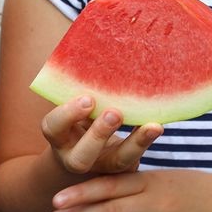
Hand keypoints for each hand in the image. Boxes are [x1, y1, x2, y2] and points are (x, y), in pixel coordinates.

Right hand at [42, 96, 162, 174]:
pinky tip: (157, 125)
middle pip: (81, 157)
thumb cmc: (76, 115)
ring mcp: (102, 165)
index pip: (53, 127)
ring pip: (117, 162)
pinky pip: (137, 158)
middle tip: (114, 113)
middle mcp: (75, 156)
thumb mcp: (71, 105)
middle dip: (98, 135)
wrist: (87, 149)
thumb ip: (76, 88)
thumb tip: (89, 44)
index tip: (88, 99)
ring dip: (134, 143)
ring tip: (151, 126)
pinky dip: (146, 140)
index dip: (68, 115)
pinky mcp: (124, 167)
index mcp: (58, 136)